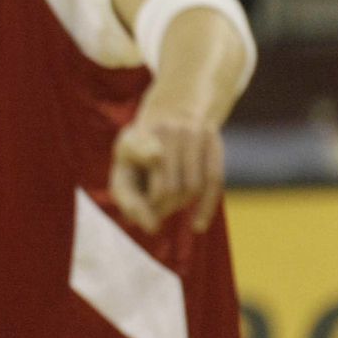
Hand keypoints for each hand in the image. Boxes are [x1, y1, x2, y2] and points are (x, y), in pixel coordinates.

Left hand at [108, 109, 223, 233]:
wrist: (171, 111)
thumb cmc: (139, 154)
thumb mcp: (123, 168)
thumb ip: (127, 198)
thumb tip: (151, 227)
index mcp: (135, 138)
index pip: (142, 152)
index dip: (147, 164)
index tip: (148, 188)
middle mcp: (164, 131)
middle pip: (168, 187)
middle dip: (160, 208)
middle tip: (154, 214)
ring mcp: (191, 133)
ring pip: (192, 187)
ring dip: (180, 206)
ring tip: (169, 207)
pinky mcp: (212, 139)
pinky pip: (214, 181)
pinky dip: (206, 207)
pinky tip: (197, 226)